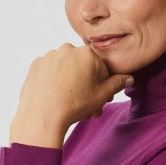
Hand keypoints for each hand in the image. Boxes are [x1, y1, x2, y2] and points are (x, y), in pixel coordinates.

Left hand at [13, 43, 133, 128]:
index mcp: (87, 53)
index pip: (101, 69)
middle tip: (87, 105)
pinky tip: (56, 96)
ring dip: (71, 82)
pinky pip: (51, 71)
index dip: (103, 86)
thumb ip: (117, 84)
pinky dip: (55, 81)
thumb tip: (129, 78)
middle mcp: (68, 49)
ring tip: (70, 103)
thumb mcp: (102, 96)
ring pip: (66, 69)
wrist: (42, 115)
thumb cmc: (74, 105)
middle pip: (83, 68)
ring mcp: (50, 56)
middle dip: (87, 86)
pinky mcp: (36, 64)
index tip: (100, 99)